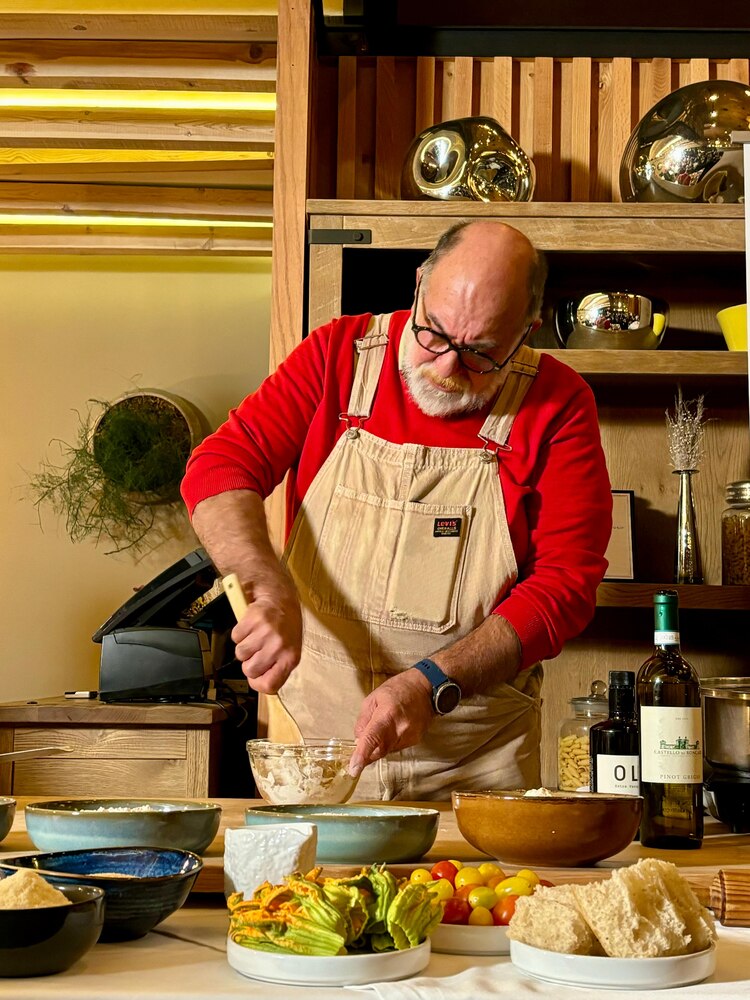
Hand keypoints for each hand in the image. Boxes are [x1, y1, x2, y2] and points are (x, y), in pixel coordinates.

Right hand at [231, 571, 302, 693]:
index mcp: (291, 658)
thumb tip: (260, 684)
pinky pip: (235, 637)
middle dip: (249, 662)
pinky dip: (240, 633)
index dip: (257, 684)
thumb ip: (278, 667)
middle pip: (249, 670)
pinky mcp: (252, 620)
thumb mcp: (290, 649)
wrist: (280, 598)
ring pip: (240, 654)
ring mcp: (265, 633)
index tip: (255, 677)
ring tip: (256, 635)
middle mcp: (279, 647)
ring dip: (244, 646)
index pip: (270, 685)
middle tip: (257, 649)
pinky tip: (251, 626)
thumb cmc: (286, 626)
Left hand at [348, 670, 433, 776]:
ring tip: (382, 727)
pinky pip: (396, 747)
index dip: (362, 755)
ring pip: (387, 751)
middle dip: (367, 754)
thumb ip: (363, 721)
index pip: (372, 739)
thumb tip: (358, 740)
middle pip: (379, 751)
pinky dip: (389, 742)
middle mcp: (400, 729)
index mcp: (387, 715)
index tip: (353, 770)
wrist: (426, 688)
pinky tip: (392, 729)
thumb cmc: (398, 689)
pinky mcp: (415, 741)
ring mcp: (410, 736)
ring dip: (379, 745)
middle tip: (359, 751)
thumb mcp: (373, 698)